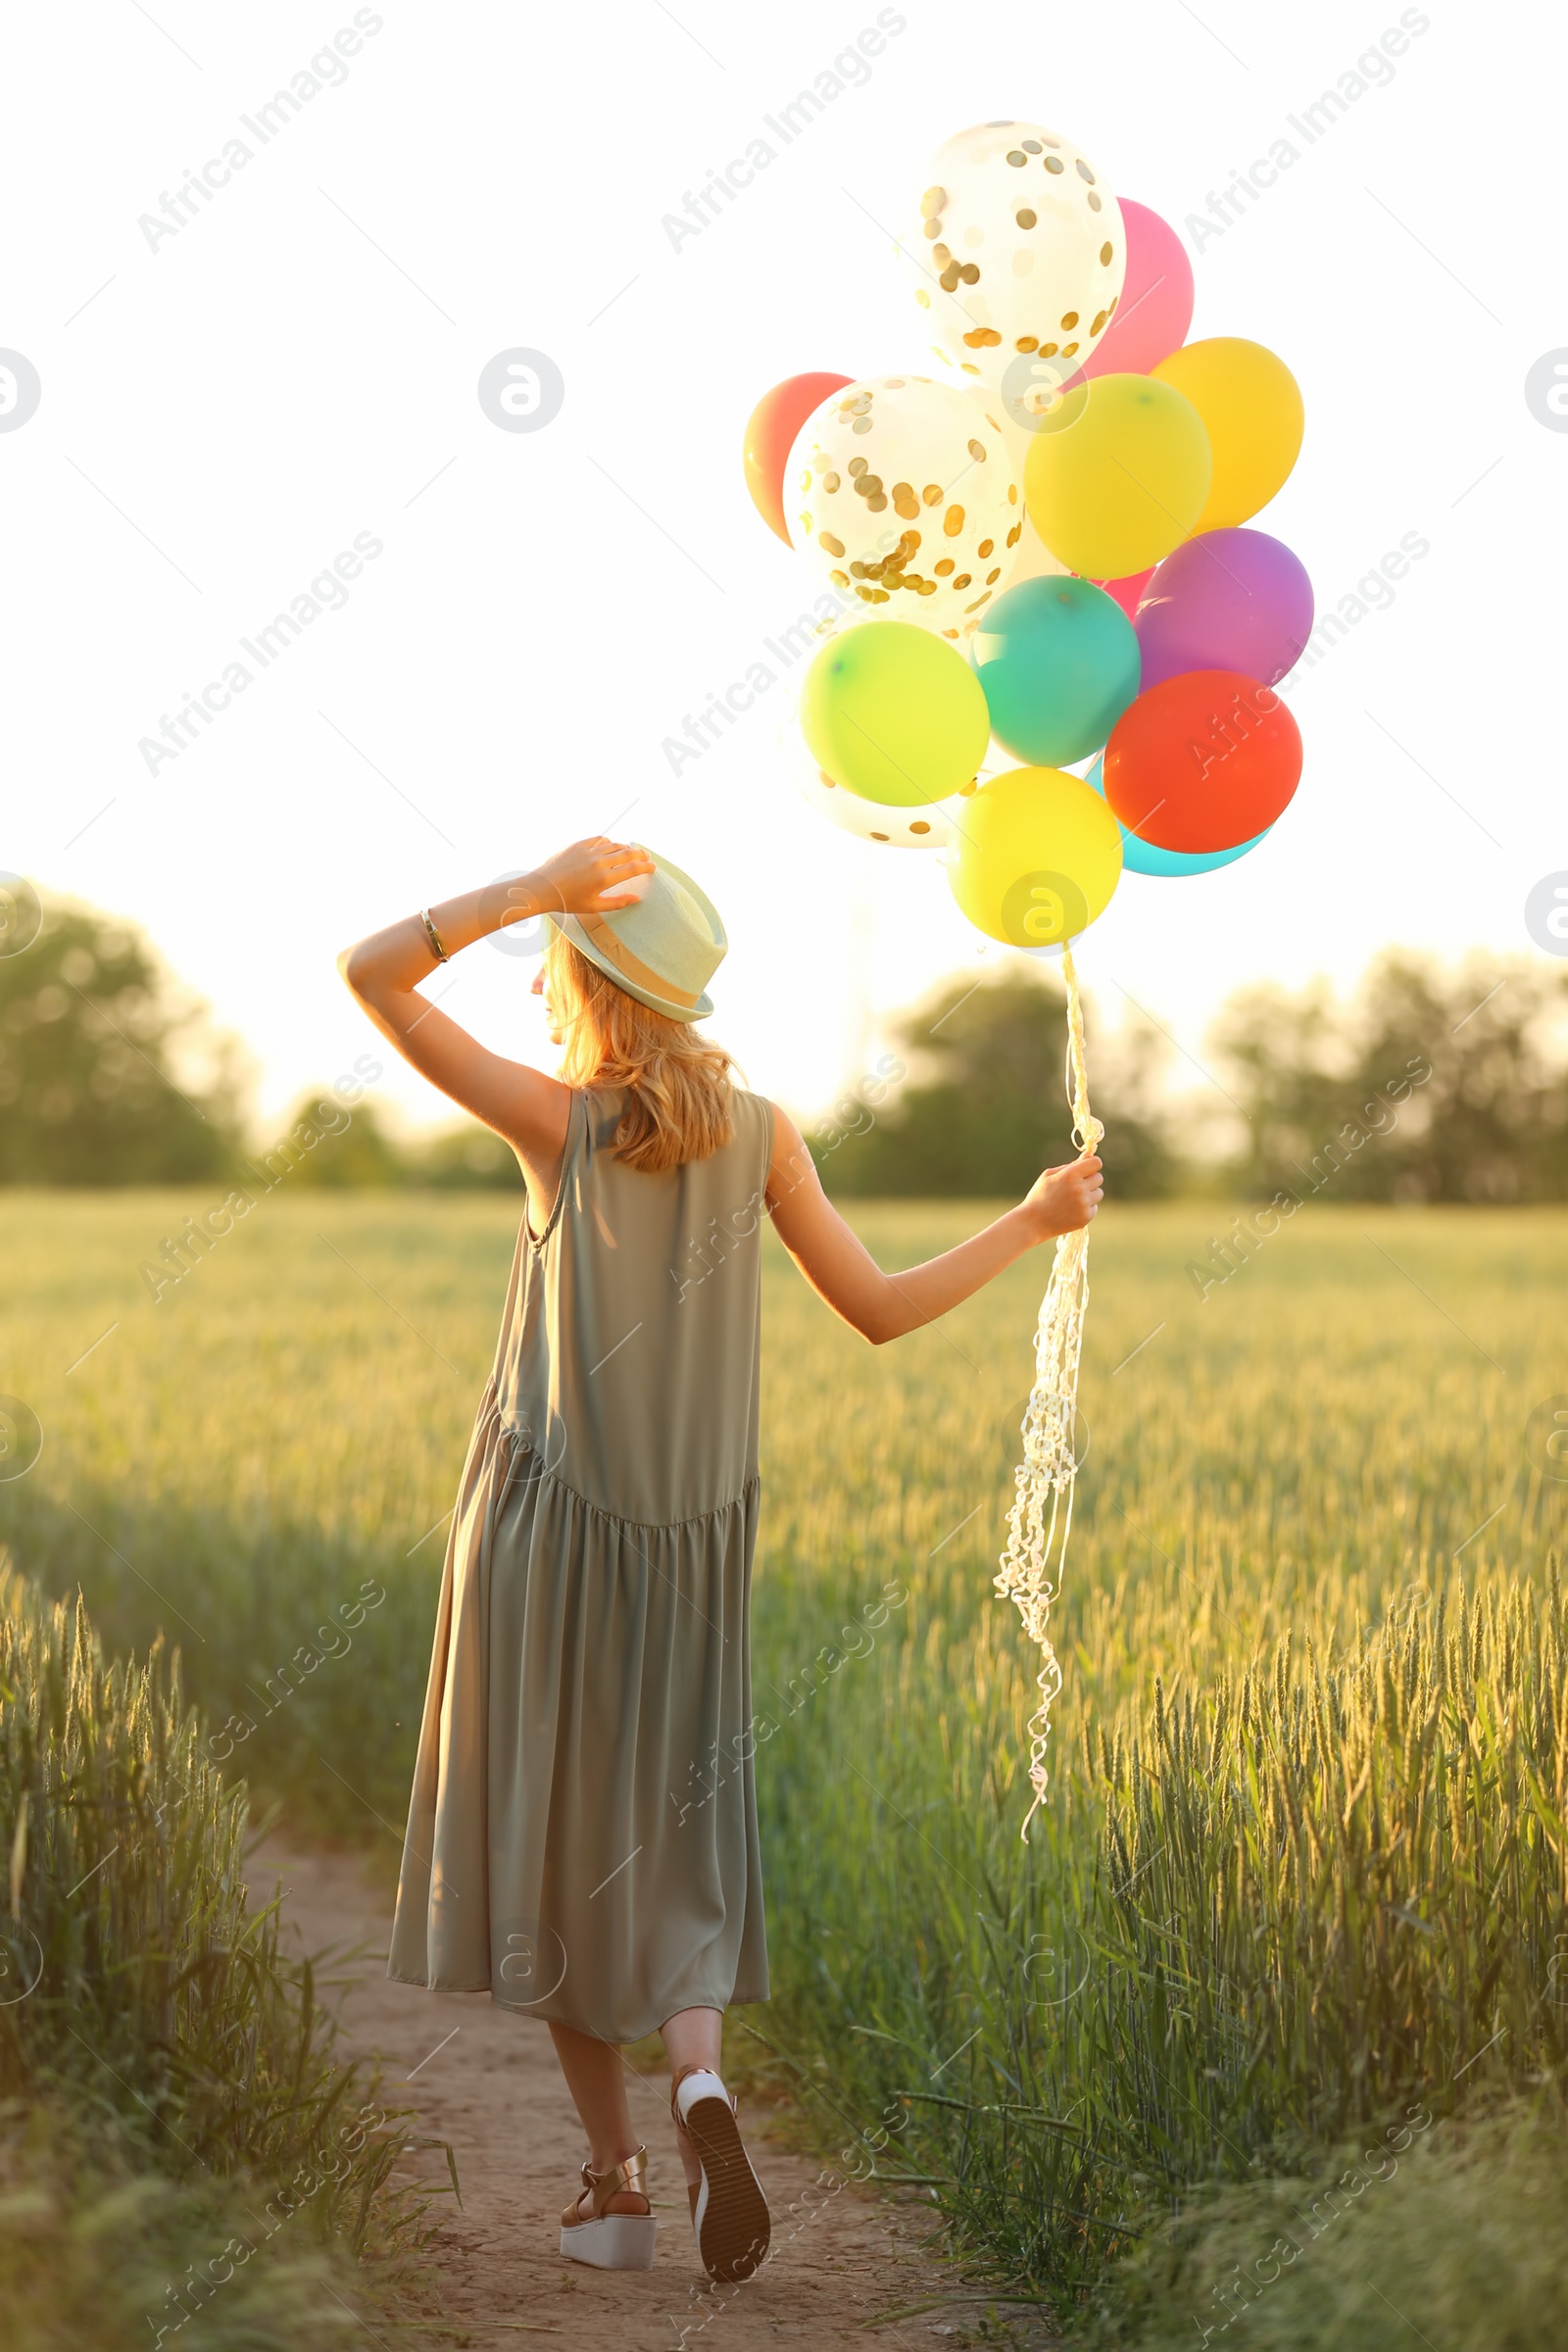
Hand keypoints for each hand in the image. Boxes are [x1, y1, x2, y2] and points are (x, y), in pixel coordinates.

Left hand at [514, 838, 654, 921]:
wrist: (543, 888)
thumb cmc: (568, 901)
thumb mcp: (594, 907)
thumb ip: (617, 903)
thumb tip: (636, 898)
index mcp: (605, 879)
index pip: (633, 869)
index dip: (646, 867)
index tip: (653, 867)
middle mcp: (599, 862)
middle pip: (628, 853)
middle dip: (641, 855)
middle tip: (647, 857)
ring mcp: (589, 851)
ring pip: (615, 845)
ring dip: (626, 848)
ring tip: (631, 852)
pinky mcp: (579, 845)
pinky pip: (599, 839)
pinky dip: (608, 842)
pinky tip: (610, 846)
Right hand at [1021, 1154, 1102, 1240]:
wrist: (1032, 1222)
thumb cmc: (1039, 1195)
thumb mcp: (1050, 1175)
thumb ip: (1071, 1165)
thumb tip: (1089, 1155)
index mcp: (1070, 1175)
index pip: (1096, 1163)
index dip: (1092, 1164)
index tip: (1086, 1169)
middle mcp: (1080, 1189)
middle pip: (1099, 1177)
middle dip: (1090, 1179)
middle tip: (1075, 1185)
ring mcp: (1084, 1204)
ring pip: (1099, 1193)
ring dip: (1090, 1194)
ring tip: (1073, 1199)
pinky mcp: (1086, 1217)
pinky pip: (1094, 1207)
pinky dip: (1086, 1207)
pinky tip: (1072, 1210)